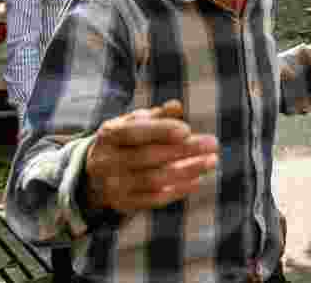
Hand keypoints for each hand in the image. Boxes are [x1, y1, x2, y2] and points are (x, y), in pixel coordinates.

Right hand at [83, 100, 217, 214]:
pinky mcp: (123, 203)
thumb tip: (176, 106)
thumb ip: (157, 115)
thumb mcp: (135, 122)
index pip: (134, 132)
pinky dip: (177, 191)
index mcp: (110, 135)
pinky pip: (153, 199)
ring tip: (211, 161)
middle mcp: (107, 161)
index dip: (161, 131)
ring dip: (186, 171)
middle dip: (184, 150)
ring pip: (153, 179)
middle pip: (148, 156)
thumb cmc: (126, 140)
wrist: (98, 170)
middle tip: (212, 144)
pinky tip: (197, 180)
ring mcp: (113, 185)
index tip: (187, 130)